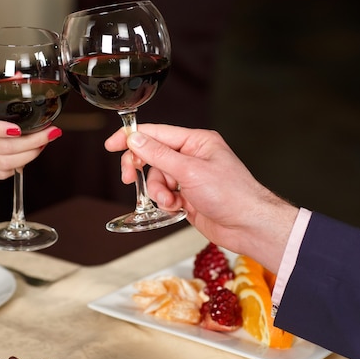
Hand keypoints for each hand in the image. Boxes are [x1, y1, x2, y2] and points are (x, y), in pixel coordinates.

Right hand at [0, 96, 61, 179]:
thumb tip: (21, 76)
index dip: (2, 130)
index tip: (21, 128)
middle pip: (0, 148)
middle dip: (31, 143)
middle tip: (52, 133)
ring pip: (2, 163)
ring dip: (28, 156)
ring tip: (44, 144)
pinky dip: (16, 168)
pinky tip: (28, 157)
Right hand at [105, 124, 297, 270]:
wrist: (247, 226)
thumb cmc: (231, 194)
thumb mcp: (190, 171)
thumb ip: (159, 155)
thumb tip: (136, 139)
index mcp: (196, 142)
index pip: (156, 133)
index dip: (132, 137)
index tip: (112, 144)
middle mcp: (191, 157)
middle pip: (152, 156)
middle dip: (141, 169)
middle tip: (128, 177)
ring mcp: (189, 177)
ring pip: (156, 178)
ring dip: (158, 191)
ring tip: (170, 201)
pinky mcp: (187, 196)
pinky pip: (164, 194)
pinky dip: (165, 201)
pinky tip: (177, 207)